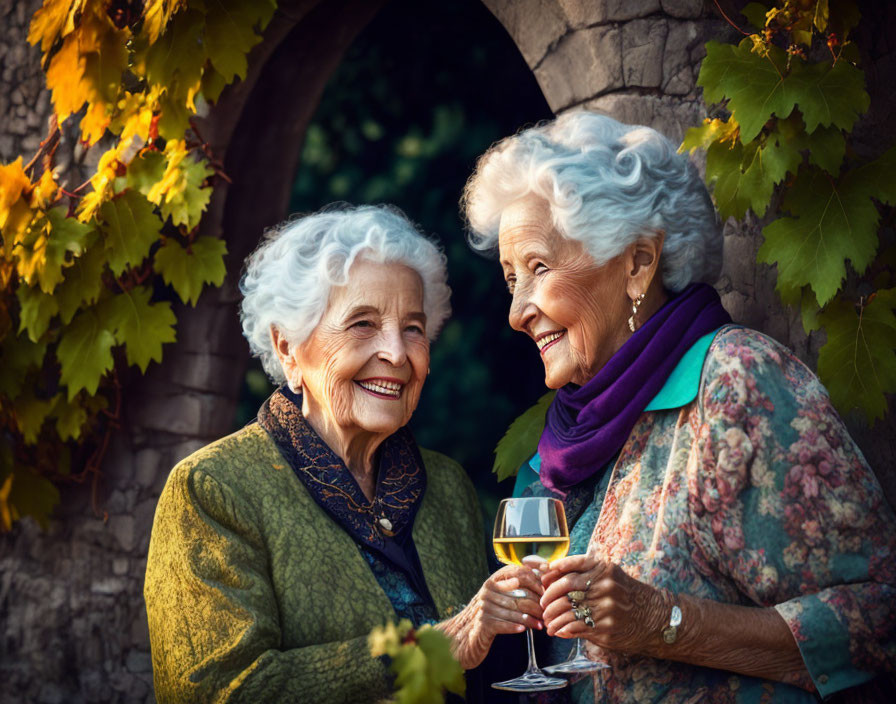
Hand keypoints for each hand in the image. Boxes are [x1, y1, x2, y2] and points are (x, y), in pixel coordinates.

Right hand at [437, 564, 544, 668]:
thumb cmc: (492, 611)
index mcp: (495, 579)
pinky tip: (524, 629)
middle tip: (547, 613)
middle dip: (536, 605)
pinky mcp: (483, 623)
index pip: (520, 574)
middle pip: (520, 595)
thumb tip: (545, 567)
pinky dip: (515, 626)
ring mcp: (484, 606)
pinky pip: (503, 624)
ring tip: (540, 624)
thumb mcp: (503, 594)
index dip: (536, 583)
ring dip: (530, 619)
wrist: (467, 632)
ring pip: (514, 611)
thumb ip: (521, 582)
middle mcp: (488, 590)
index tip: (547, 593)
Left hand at [539, 554, 666, 654]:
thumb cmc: (625, 595)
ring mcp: (605, 608)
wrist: (652, 618)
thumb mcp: (611, 575)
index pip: (572, 564)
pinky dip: (562, 629)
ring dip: (552, 617)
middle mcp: (605, 585)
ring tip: (547, 621)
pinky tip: (558, 630)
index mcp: (604, 569)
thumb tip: (551, 575)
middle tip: (542, 604)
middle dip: (548, 596)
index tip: (543, 579)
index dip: (553, 571)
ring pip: (567, 610)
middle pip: (566, 587)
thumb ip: (586, 572)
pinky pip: (576, 627)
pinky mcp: (605, 628)